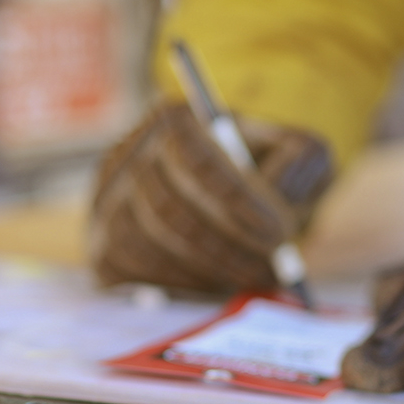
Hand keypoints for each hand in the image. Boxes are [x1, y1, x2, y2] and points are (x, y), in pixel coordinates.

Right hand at [89, 102, 333, 292]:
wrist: (225, 201)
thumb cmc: (267, 173)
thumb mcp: (300, 153)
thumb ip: (301, 162)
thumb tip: (278, 196)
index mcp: (175, 117)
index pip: (195, 157)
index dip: (236, 199)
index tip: (278, 232)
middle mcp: (128, 152)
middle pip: (169, 207)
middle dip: (227, 245)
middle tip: (272, 268)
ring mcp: (107, 200)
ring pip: (148, 243)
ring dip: (206, 269)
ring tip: (252, 276)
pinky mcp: (102, 243)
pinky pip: (128, 271)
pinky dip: (176, 285)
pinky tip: (215, 284)